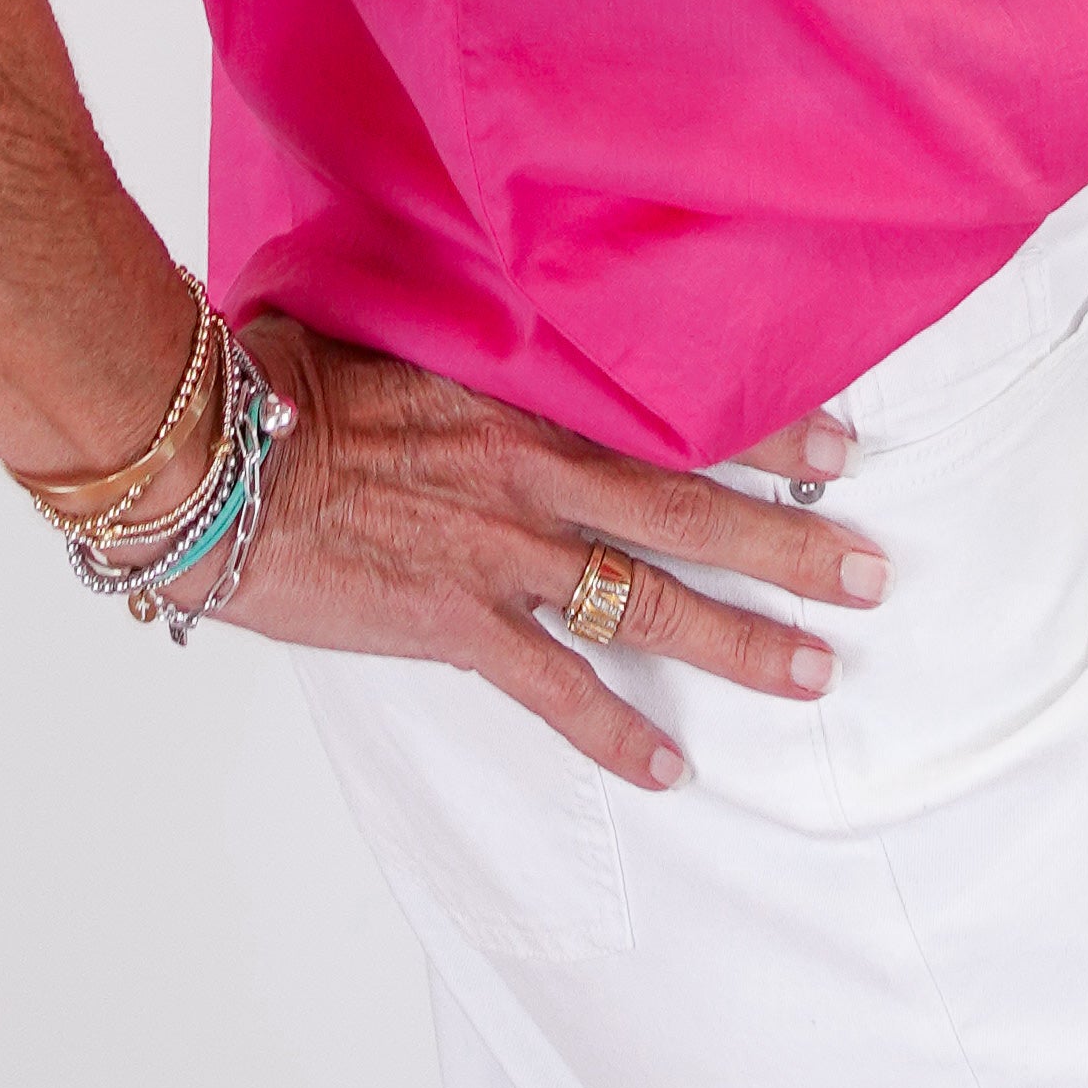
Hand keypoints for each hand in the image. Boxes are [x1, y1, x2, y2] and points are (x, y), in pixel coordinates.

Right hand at [212, 317, 883, 790]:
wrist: (216, 457)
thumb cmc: (293, 375)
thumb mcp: (403, 327)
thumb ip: (477, 339)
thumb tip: (518, 316)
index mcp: (526, 390)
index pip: (673, 409)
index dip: (764, 430)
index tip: (842, 448)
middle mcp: (534, 471)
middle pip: (691, 511)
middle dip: (791, 547)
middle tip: (871, 576)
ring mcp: (500, 551)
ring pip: (647, 603)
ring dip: (737, 643)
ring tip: (812, 675)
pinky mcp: (455, 623)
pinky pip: (554, 689)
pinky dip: (612, 737)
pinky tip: (665, 772)